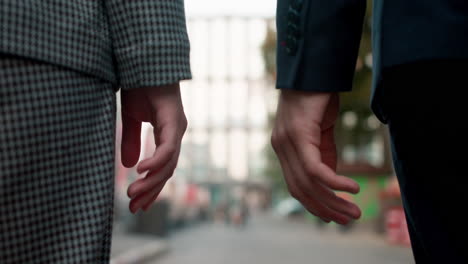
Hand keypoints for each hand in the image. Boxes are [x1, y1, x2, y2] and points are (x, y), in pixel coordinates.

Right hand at [120, 83, 186, 213]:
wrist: (144, 62)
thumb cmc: (140, 86)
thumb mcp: (131, 118)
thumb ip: (132, 141)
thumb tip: (131, 165)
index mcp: (167, 135)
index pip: (163, 167)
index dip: (152, 186)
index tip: (138, 203)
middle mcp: (176, 134)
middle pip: (167, 171)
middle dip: (151, 191)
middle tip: (134, 208)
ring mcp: (177, 128)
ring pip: (168, 163)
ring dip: (151, 181)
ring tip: (133, 194)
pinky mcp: (174, 121)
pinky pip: (167, 147)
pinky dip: (155, 161)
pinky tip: (140, 171)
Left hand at [271, 90, 360, 224]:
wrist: (314, 69)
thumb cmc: (317, 98)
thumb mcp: (322, 132)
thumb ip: (323, 155)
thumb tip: (331, 180)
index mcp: (284, 149)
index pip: (296, 186)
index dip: (314, 205)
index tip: (333, 217)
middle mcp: (281, 148)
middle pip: (301, 190)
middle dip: (325, 209)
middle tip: (348, 220)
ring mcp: (286, 143)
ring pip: (308, 183)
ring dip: (333, 201)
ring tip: (354, 212)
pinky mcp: (298, 136)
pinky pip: (316, 169)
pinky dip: (335, 183)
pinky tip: (352, 189)